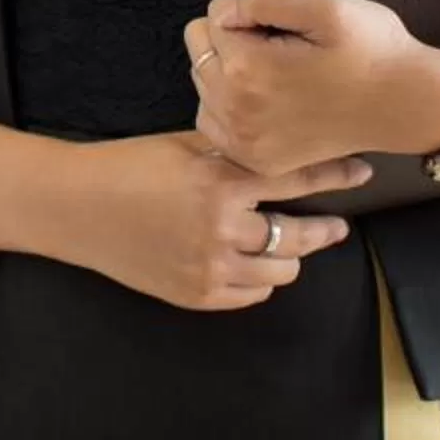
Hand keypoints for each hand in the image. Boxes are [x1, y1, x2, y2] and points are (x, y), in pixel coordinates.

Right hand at [36, 131, 370, 311]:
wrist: (77, 207)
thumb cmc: (128, 166)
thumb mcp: (183, 145)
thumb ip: (232, 151)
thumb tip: (281, 144)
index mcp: (220, 180)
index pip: (296, 177)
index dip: (334, 176)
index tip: (361, 172)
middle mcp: (221, 227)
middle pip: (299, 234)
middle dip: (324, 229)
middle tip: (336, 225)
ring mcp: (210, 266)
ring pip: (281, 270)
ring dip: (289, 255)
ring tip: (288, 242)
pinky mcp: (197, 294)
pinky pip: (252, 293)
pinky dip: (258, 277)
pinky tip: (253, 262)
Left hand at [187, 0, 439, 176]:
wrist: (406, 104)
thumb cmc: (370, 49)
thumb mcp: (324, 3)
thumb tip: (224, 14)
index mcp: (246, 69)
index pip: (213, 17)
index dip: (250, 14)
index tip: (285, 28)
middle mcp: (235, 110)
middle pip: (199, 48)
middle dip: (233, 40)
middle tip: (281, 49)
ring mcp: (243, 142)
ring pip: (203, 82)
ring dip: (228, 71)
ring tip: (277, 73)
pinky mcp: (255, 159)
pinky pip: (212, 120)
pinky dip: (228, 105)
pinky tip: (264, 98)